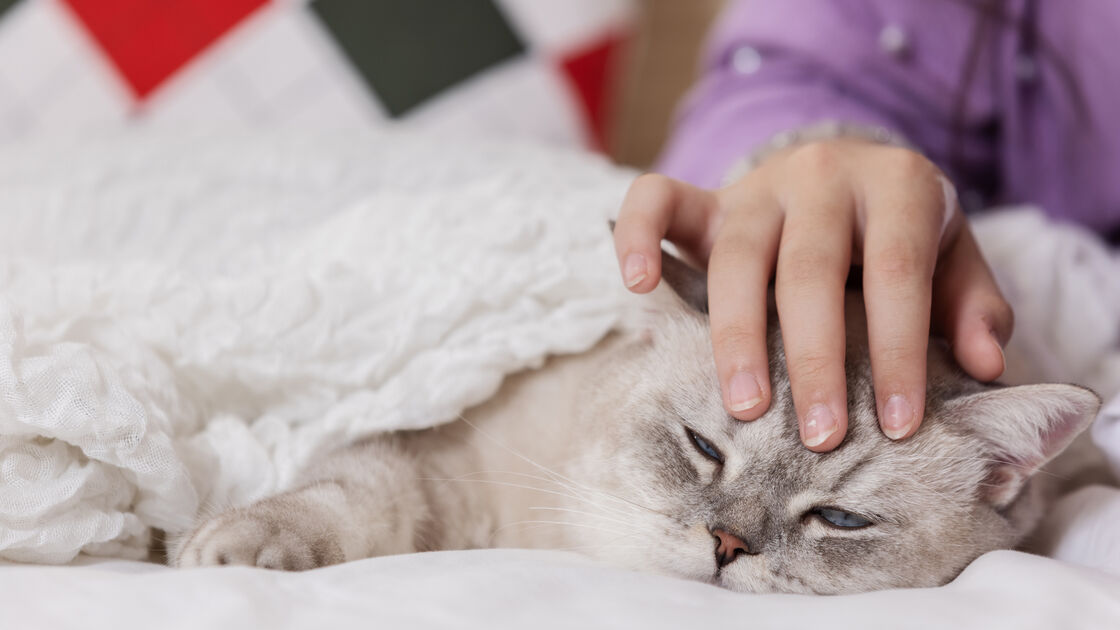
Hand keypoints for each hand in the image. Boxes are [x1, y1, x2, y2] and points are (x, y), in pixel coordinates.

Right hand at [613, 138, 1011, 450]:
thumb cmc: (902, 237)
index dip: (896, 351)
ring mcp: (757, 186)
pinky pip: (656, 199)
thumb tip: (985, 366)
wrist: (847, 174)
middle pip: (811, 269)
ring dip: (737, 336)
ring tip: (745, 409)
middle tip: (819, 437)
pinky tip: (636, 288)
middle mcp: (823, 175)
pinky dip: (638, 237)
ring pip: (737, 256)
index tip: (896, 426)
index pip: (897, 273)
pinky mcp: (705, 198)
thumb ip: (972, 306)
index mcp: (897, 186)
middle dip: (815, 358)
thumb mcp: (953, 260)